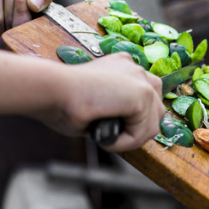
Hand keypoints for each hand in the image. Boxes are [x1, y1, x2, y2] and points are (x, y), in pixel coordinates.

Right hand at [41, 53, 164, 151]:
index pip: (143, 96)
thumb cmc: (61, 99)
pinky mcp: (142, 94)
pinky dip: (124, 143)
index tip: (110, 126)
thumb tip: (122, 130)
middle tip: (113, 137)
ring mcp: (140, 80)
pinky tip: (105, 136)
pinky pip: (142, 133)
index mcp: (121, 65)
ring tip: (106, 139)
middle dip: (138, 129)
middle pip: (155, 108)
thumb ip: (113, 110)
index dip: (132, 118)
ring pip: (151, 124)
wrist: (54, 90)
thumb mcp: (93, 102)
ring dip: (129, 139)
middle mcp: (134, 68)